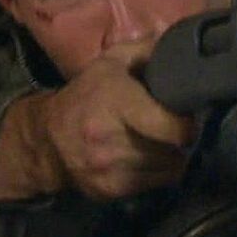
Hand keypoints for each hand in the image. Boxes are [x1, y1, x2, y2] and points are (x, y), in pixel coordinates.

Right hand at [0, 42, 194, 201]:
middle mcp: (111, 139)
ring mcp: (110, 169)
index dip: (187, 123)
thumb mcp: (111, 61)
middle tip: (178, 128)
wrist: (47, 140)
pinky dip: (159, 172)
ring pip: (168, 168)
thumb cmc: (86, 94)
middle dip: (181, 139)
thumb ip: (148, 49)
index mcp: (116, 102)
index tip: (189, 116)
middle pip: (172, 148)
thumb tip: (183, 45)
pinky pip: (155, 184)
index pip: (171, 126)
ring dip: (172, 156)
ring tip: (163, 142)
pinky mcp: (111, 191)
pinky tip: (149, 158)